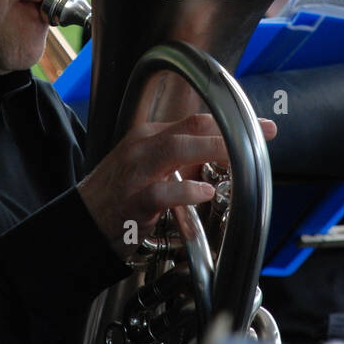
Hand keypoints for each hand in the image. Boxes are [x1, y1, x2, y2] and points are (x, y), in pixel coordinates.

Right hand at [78, 113, 277, 256]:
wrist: (81, 222)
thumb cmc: (118, 196)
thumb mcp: (151, 168)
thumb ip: (184, 160)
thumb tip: (222, 157)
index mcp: (150, 136)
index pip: (196, 120)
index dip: (231, 121)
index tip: (262, 127)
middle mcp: (143, 147)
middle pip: (191, 128)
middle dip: (231, 131)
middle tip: (263, 135)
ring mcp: (136, 172)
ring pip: (176, 149)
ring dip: (212, 150)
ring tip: (241, 157)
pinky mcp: (132, 200)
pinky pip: (160, 192)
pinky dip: (184, 192)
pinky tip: (204, 193)